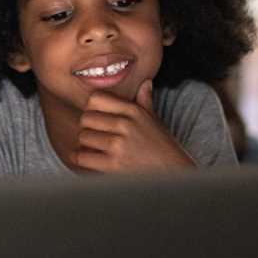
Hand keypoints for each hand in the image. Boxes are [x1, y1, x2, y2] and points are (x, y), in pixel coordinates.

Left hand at [73, 80, 195, 172]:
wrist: (175, 174)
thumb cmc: (163, 148)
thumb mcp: (155, 121)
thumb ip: (145, 101)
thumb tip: (145, 83)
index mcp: (133, 111)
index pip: (96, 98)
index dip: (91, 108)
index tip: (96, 119)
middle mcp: (126, 124)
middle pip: (86, 118)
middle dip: (87, 128)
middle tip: (94, 136)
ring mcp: (119, 144)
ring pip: (84, 137)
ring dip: (85, 145)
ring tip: (95, 149)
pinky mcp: (115, 164)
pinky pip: (83, 156)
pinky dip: (83, 159)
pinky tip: (91, 160)